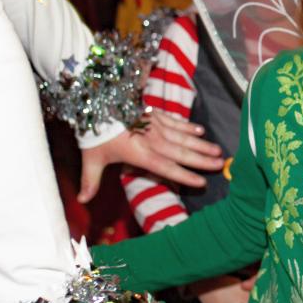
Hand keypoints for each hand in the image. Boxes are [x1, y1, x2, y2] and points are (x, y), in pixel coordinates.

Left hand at [78, 110, 226, 202]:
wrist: (94, 101)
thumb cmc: (94, 134)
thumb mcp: (90, 158)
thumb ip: (90, 180)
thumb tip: (82, 201)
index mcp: (139, 154)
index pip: (166, 168)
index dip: (184, 176)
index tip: (201, 183)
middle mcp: (151, 140)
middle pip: (181, 152)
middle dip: (202, 159)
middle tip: (220, 164)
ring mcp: (155, 126)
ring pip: (182, 137)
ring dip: (201, 144)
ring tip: (218, 151)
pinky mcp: (154, 114)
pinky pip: (175, 122)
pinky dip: (188, 127)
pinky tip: (201, 132)